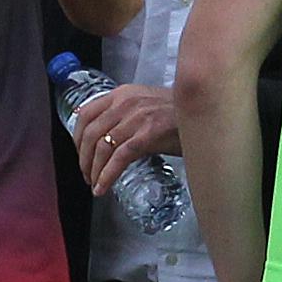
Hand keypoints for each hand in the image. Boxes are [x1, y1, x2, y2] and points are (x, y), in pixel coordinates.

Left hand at [70, 80, 179, 194]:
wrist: (205, 112)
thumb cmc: (180, 114)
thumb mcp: (147, 105)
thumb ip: (127, 114)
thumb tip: (108, 136)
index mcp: (123, 94)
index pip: (87, 113)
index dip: (77, 137)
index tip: (79, 152)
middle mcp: (126, 103)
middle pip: (90, 133)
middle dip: (84, 158)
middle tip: (86, 174)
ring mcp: (137, 118)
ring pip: (102, 147)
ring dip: (94, 170)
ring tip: (95, 183)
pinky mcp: (148, 135)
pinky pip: (119, 158)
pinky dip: (107, 176)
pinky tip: (103, 187)